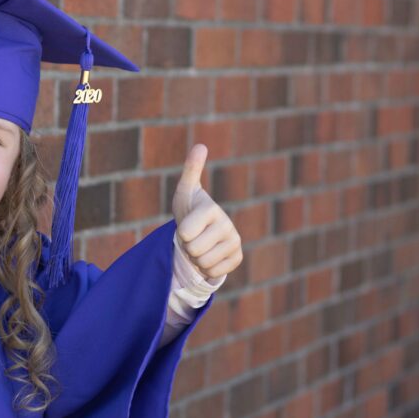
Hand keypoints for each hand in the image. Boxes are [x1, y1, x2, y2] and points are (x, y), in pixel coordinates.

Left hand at [171, 144, 242, 281]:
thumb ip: (191, 169)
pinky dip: (207, 267)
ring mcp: (235, 242)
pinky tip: (210, 254)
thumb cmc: (190, 209)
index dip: (181, 233)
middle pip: (193, 250)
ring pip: (202, 263)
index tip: (187, 224)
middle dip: (188, 247)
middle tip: (194, 236)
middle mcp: (227, 225)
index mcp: (211, 209)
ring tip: (201, 244)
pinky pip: (212, 272)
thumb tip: (201, 145)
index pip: (185, 234)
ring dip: (196, 258)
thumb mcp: (185, 191)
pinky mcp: (237, 257)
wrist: (202, 230)